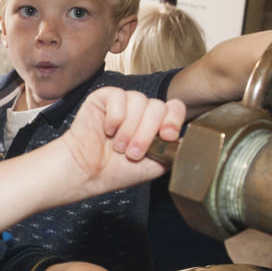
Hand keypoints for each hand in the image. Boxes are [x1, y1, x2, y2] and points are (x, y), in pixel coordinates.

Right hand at [62, 87, 185, 193]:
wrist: (87, 173)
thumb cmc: (115, 170)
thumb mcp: (154, 165)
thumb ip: (172, 150)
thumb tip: (184, 139)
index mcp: (155, 124)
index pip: (175, 107)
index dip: (173, 119)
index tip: (167, 136)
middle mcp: (141, 111)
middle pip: (158, 106)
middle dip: (147, 133)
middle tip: (133, 153)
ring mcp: (124, 102)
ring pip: (139, 101)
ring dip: (129, 129)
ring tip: (118, 147)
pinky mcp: (105, 97)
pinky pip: (119, 97)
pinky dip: (115, 118)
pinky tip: (107, 131)